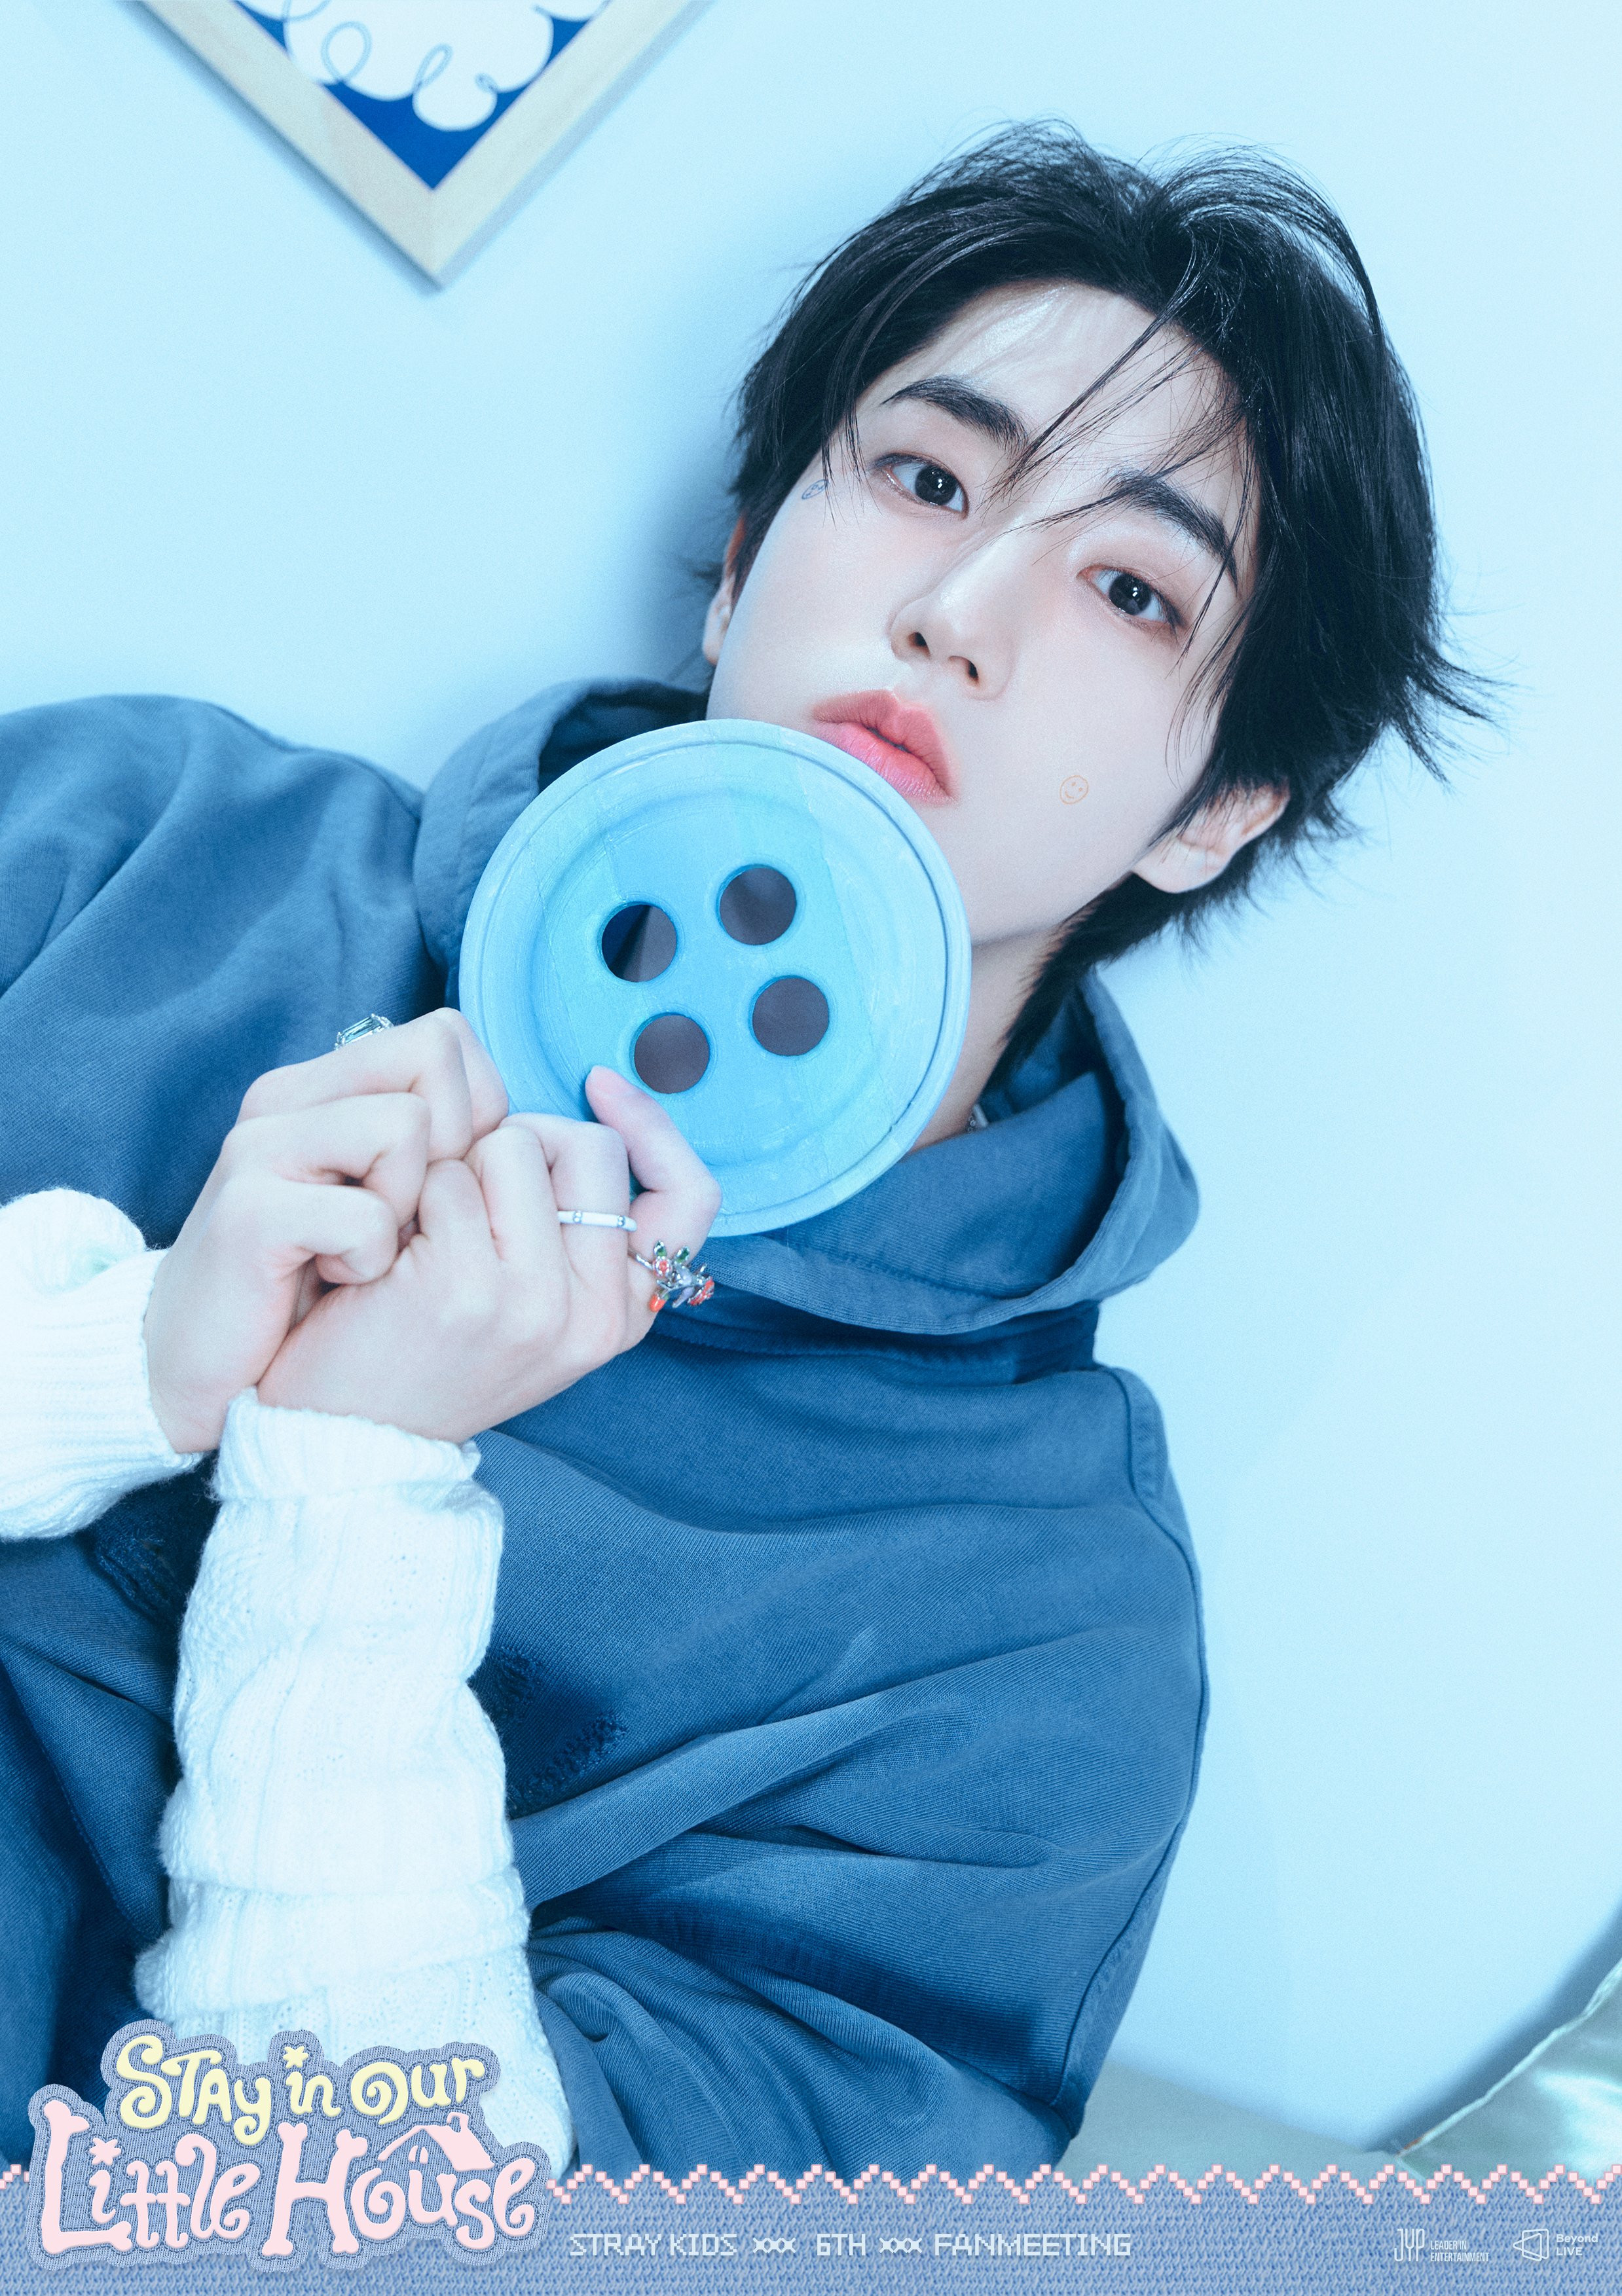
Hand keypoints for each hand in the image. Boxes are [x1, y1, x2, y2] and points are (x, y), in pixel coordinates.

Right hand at [145, 1012, 506, 1452]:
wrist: (201, 1368)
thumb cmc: (309, 1287)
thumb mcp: (378, 1199)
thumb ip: (430, 1149)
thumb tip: (519, 1129)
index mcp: (324, 1088)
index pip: (446, 1038)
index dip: (479, 1111)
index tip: (449, 1186)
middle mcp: (289, 1099)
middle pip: (435, 1053)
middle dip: (456, 1147)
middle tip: (414, 1221)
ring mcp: (265, 1148)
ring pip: (405, 1125)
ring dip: (411, 1206)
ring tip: (371, 1253)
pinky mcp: (250, 1212)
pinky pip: (363, 1214)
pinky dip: (370, 1259)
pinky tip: (339, 1283)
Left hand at [256, 1067, 721, 1440]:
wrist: (346, 1438)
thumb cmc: (430, 1351)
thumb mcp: (535, 1309)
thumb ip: (577, 1233)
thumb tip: (593, 1111)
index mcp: (621, 1316)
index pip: (690, 1197)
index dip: (652, 1127)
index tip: (599, 1087)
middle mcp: (593, 1313)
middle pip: (588, 1144)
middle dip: (524, 1137)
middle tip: (469, 1184)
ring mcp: (533, 1302)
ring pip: (513, 1144)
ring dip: (458, 1162)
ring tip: (424, 1226)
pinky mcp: (463, 1287)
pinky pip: (445, 1173)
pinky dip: (408, 1189)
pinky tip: (388, 1242)